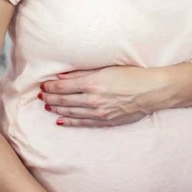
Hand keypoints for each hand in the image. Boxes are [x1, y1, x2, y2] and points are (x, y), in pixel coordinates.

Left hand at [39, 65, 166, 127]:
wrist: (151, 91)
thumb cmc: (131, 75)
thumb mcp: (106, 68)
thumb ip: (83, 73)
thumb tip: (63, 77)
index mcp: (92, 83)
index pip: (63, 87)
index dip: (50, 87)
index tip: (42, 85)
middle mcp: (92, 99)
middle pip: (64, 100)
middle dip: (50, 98)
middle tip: (40, 96)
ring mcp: (98, 112)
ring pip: (71, 112)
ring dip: (57, 110)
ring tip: (47, 107)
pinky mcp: (105, 121)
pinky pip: (83, 122)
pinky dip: (70, 122)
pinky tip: (60, 121)